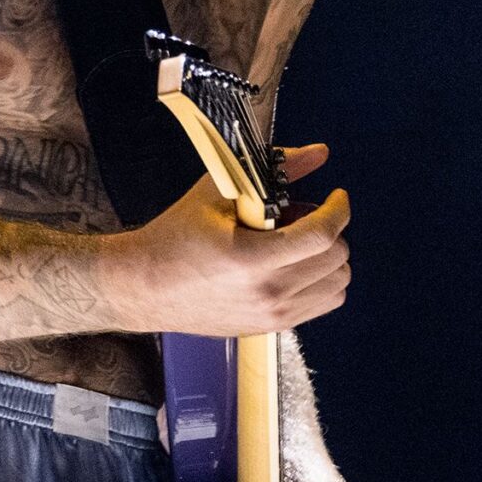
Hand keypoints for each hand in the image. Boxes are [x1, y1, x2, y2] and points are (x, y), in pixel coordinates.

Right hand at [108, 143, 349, 336]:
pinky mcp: (271, 327)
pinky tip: (292, 266)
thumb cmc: (174, 239)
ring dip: (327, 258)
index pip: (322, 236)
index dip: (338, 210)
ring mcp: (271, 315)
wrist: (143, 288)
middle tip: (301, 217)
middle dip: (329, 230)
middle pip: (336, 259)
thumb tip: (317, 153)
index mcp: (250, 259)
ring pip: (337, 284)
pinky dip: (320, 281)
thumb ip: (274, 170)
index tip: (336, 197)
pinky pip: (323, 303)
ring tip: (296, 244)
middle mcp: (266, 294)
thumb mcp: (218, 193)